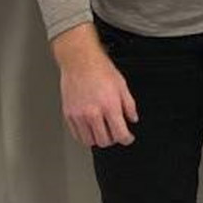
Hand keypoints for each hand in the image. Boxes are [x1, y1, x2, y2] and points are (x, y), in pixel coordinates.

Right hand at [52, 23, 137, 147]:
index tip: (128, 137)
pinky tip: (90, 129)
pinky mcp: (69, 115)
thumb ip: (129, 104)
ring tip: (103, 131)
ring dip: (98, 139)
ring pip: (90, 141)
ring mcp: (79, 116)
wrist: (80, 61)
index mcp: (109, 106)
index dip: (127, 139)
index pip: (120, 134)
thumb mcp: (122, 84)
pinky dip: (85, 136)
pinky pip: (77, 135)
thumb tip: (133, 118)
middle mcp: (94, 113)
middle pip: (105, 141)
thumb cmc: (100, 69)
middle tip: (115, 132)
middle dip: (113, 139)